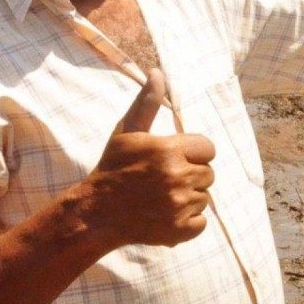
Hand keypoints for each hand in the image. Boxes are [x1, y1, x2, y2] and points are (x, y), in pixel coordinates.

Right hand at [83, 69, 215, 247]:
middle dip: (191, 175)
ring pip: (204, 198)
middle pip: (208, 173)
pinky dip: (188, 222)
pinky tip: (165, 216)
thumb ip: (147, 103)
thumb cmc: (112, 168)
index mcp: (169, 150)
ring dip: (189, 198)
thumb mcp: (127, 132)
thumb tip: (157, 72)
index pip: (208, 148)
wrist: (94, 215)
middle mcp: (177, 176)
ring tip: (161, 198)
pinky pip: (201, 223)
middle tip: (164, 180)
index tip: (174, 159)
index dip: (194, 153)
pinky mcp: (179, 231)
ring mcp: (179, 205)